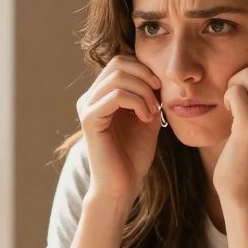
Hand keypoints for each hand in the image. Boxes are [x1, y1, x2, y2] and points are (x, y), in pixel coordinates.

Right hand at [76, 54, 161, 201]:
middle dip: (145, 76)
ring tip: (153, 112)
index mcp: (100, 95)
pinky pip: (116, 96)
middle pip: (119, 63)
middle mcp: (89, 97)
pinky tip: (146, 118)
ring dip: (144, 91)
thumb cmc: (133, 156)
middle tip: (159, 98)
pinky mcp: (89, 119)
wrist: (122, 185)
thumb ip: (148, 95)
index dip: (144, 69)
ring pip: (119, 77)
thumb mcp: (147, 118)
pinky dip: (137, 102)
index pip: (121, 62)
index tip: (161, 90)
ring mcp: (87, 107)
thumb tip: (156, 74)